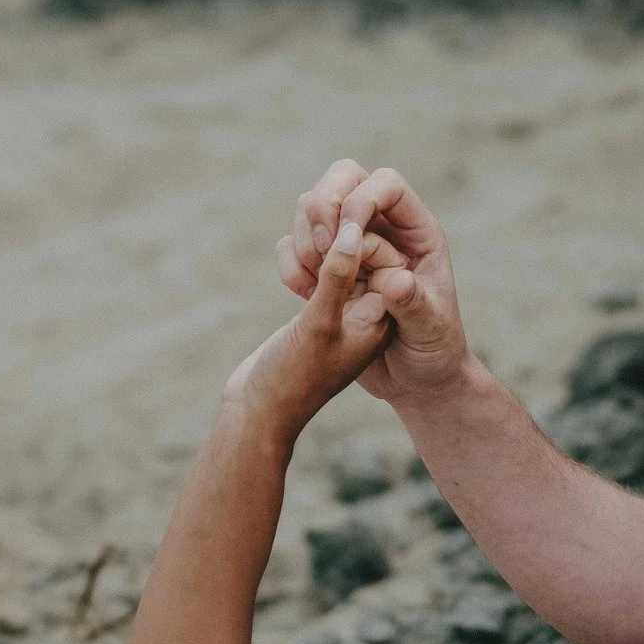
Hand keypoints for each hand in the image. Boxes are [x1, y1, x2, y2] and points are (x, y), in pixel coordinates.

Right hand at [228, 222, 407, 429]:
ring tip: (301, 269)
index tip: (328, 246)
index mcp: (384, 310)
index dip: (355, 234)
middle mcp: (369, 302)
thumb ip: (338, 278)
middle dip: (330, 232)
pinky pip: (310, 258)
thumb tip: (353, 232)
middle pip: (358, 237)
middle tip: (310, 248)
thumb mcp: (321, 326)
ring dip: (309, 242)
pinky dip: (295, 259)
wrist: (259, 412)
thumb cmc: (295, 378)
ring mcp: (341, 299)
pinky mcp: (315, 299)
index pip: (381, 248)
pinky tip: (292, 281)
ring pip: (331, 242)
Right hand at [277, 161, 471, 404]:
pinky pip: (297, 242)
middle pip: (345, 177)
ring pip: (315, 205)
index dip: (361, 198)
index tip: (346, 236)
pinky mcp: (326, 267)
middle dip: (324, 203)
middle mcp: (384, 230)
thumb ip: (411, 303)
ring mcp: (352, 245)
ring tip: (315, 282)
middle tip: (322, 247)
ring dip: (305, 235)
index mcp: (418, 234)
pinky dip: (291, 260)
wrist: (413, 383)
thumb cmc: (433, 353)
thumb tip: (393, 278)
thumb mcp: (428, 331)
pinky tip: (304, 295)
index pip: (386, 184)